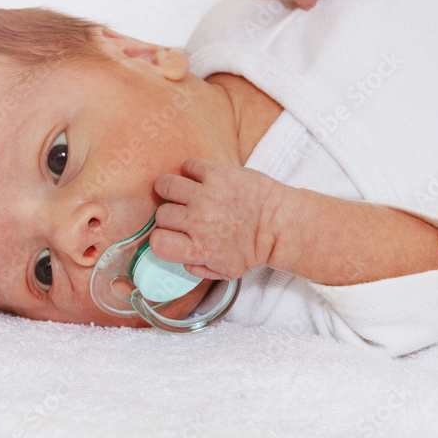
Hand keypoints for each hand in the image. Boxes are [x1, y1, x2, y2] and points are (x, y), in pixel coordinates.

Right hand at [150, 157, 285, 280]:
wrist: (280, 224)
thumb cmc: (255, 248)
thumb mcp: (226, 271)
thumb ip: (198, 269)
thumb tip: (181, 259)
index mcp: (198, 248)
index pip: (158, 242)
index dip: (162, 238)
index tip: (171, 234)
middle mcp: (198, 221)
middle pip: (162, 214)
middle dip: (171, 215)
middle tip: (183, 213)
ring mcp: (206, 195)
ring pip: (167, 185)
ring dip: (171, 189)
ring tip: (182, 191)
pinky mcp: (218, 173)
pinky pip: (189, 165)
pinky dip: (191, 170)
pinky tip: (201, 179)